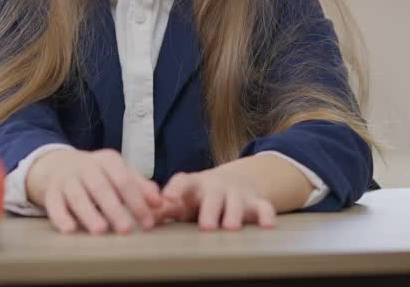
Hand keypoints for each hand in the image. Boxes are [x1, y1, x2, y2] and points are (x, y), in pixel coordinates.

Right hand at [26, 148, 162, 234]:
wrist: (59, 165)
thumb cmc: (98, 174)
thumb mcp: (119, 172)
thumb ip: (140, 186)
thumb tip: (161, 201)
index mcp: (107, 160)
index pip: (124, 180)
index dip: (137, 201)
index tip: (149, 223)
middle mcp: (86, 167)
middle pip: (101, 187)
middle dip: (114, 208)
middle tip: (126, 229)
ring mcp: (67, 179)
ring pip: (77, 196)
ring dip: (89, 213)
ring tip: (100, 231)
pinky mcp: (51, 192)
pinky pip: (54, 204)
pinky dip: (60, 217)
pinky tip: (70, 230)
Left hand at [158, 168, 276, 230]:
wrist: (234, 181)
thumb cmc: (200, 196)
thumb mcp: (183, 199)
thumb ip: (164, 209)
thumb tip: (142, 220)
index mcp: (195, 185)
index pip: (183, 182)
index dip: (175, 189)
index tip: (167, 198)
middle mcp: (216, 187)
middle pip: (212, 196)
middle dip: (209, 210)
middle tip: (205, 226)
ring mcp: (237, 193)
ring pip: (237, 202)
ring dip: (234, 213)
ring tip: (230, 227)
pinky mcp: (255, 201)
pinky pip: (263, 206)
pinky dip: (266, 214)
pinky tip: (268, 225)